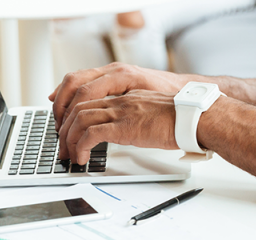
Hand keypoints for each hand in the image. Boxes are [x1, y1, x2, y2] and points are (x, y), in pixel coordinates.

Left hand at [58, 90, 178, 164]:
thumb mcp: (149, 113)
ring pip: (80, 119)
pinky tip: (83, 158)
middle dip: (65, 129)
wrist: (193, 118)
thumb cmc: (178, 119)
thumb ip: (133, 116)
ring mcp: (121, 111)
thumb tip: (125, 130)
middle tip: (63, 148)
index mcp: (124, 96)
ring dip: (69, 139)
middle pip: (78, 107)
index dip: (71, 115)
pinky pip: (91, 134)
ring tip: (70, 155)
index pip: (88, 99)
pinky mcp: (124, 126)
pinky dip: (81, 146)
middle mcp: (119, 100)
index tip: (66, 130)